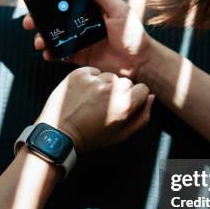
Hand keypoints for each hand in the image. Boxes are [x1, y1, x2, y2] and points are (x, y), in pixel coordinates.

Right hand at [23, 0, 152, 79]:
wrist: (140, 64)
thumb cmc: (133, 35)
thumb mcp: (120, 10)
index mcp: (90, 11)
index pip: (65, 2)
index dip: (49, 1)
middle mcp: (82, 25)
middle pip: (54, 20)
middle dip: (38, 21)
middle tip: (28, 23)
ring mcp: (79, 42)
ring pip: (54, 38)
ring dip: (42, 38)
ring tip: (38, 42)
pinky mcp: (80, 58)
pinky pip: (61, 54)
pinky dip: (52, 54)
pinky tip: (47, 54)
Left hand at [36, 67, 154, 152]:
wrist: (59, 134)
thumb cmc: (91, 137)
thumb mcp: (121, 135)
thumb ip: (142, 117)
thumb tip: (151, 97)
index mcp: (124, 106)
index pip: (142, 88)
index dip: (134, 97)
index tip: (122, 105)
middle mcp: (111, 90)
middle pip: (126, 81)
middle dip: (120, 91)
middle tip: (105, 105)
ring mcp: (94, 81)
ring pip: (109, 75)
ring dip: (104, 85)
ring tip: (91, 100)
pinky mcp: (78, 74)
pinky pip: (93, 71)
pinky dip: (90, 79)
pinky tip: (83, 93)